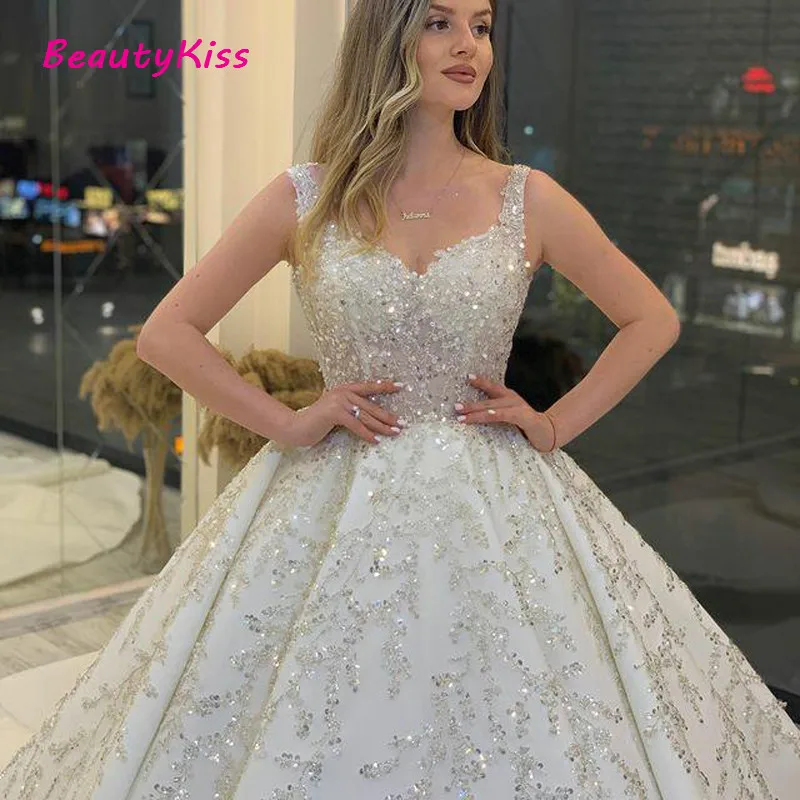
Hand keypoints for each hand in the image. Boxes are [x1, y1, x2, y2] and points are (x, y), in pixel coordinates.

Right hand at [273, 379, 406, 448]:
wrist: (296, 427)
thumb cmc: (317, 422)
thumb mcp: (336, 411)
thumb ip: (350, 408)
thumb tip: (370, 415)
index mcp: (344, 389)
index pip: (369, 387)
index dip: (385, 386)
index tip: (401, 386)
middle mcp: (343, 392)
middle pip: (371, 406)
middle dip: (388, 416)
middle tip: (403, 423)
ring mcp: (339, 401)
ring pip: (366, 416)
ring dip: (382, 426)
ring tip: (395, 432)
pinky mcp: (335, 413)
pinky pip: (356, 425)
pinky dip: (367, 434)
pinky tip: (376, 441)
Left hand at [455, 375, 556, 451]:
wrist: (548, 432)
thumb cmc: (525, 425)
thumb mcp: (508, 416)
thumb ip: (495, 413)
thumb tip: (474, 414)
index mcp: (508, 397)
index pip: (492, 387)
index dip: (480, 381)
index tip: (467, 377)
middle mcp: (512, 399)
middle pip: (488, 400)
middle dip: (471, 404)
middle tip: (455, 407)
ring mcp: (518, 407)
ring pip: (493, 409)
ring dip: (476, 412)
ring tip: (462, 416)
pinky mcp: (524, 417)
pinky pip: (506, 415)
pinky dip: (495, 414)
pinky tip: (486, 415)